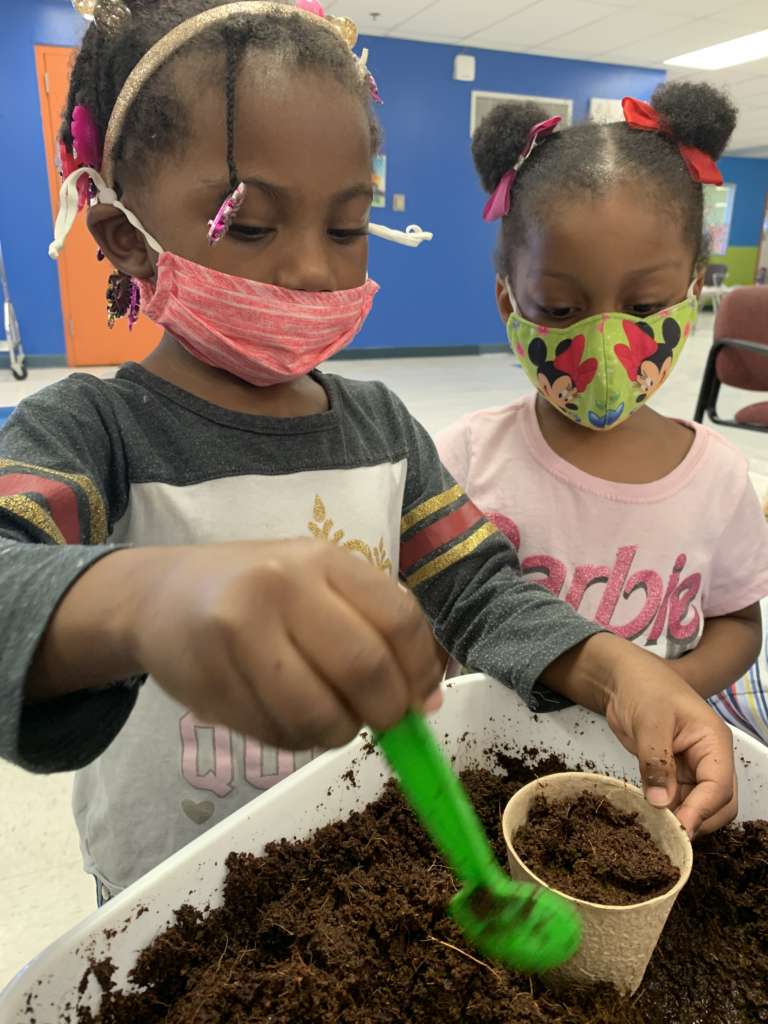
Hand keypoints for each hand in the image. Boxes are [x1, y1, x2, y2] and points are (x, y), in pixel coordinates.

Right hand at [127, 539, 443, 748]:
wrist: (157, 596)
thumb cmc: (254, 589)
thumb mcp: (315, 582)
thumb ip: (372, 628)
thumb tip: (426, 702)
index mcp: (321, 558)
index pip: (398, 619)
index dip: (421, 670)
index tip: (421, 698)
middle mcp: (282, 587)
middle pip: (364, 669)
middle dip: (387, 711)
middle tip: (383, 721)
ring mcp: (240, 634)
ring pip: (320, 714)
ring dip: (340, 733)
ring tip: (333, 720)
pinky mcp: (210, 682)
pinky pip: (277, 735)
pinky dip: (299, 741)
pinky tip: (289, 718)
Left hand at [544, 633, 736, 836]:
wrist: (623, 678)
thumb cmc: (643, 687)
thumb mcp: (649, 721)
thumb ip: (656, 761)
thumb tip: (661, 802)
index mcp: (713, 741)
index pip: (719, 786)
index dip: (701, 810)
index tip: (678, 829)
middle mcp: (709, 758)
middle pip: (718, 804)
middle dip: (697, 820)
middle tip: (667, 835)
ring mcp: (692, 767)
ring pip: (697, 806)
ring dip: (680, 819)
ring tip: (654, 830)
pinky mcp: (673, 773)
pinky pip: (677, 800)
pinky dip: (666, 812)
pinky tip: (648, 818)